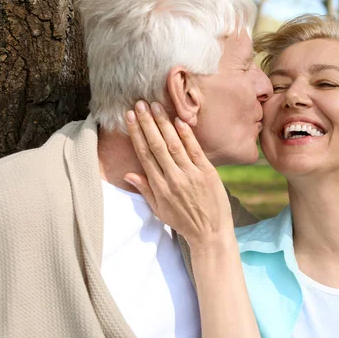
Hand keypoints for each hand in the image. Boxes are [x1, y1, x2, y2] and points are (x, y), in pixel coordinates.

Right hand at [124, 100, 233, 250]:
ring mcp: (191, 175)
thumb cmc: (183, 221)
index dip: (136, 134)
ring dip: (164, 124)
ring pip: (174, 144)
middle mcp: (173, 178)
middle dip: (147, 123)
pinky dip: (187, 135)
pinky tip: (179, 121)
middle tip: (139, 104)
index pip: (144, 155)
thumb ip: (145, 189)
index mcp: (159, 187)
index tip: (129, 118)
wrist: (210, 233)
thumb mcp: (159, 210)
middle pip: (157, 145)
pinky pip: (195, 150)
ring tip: (155, 106)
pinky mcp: (208, 173)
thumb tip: (128, 173)